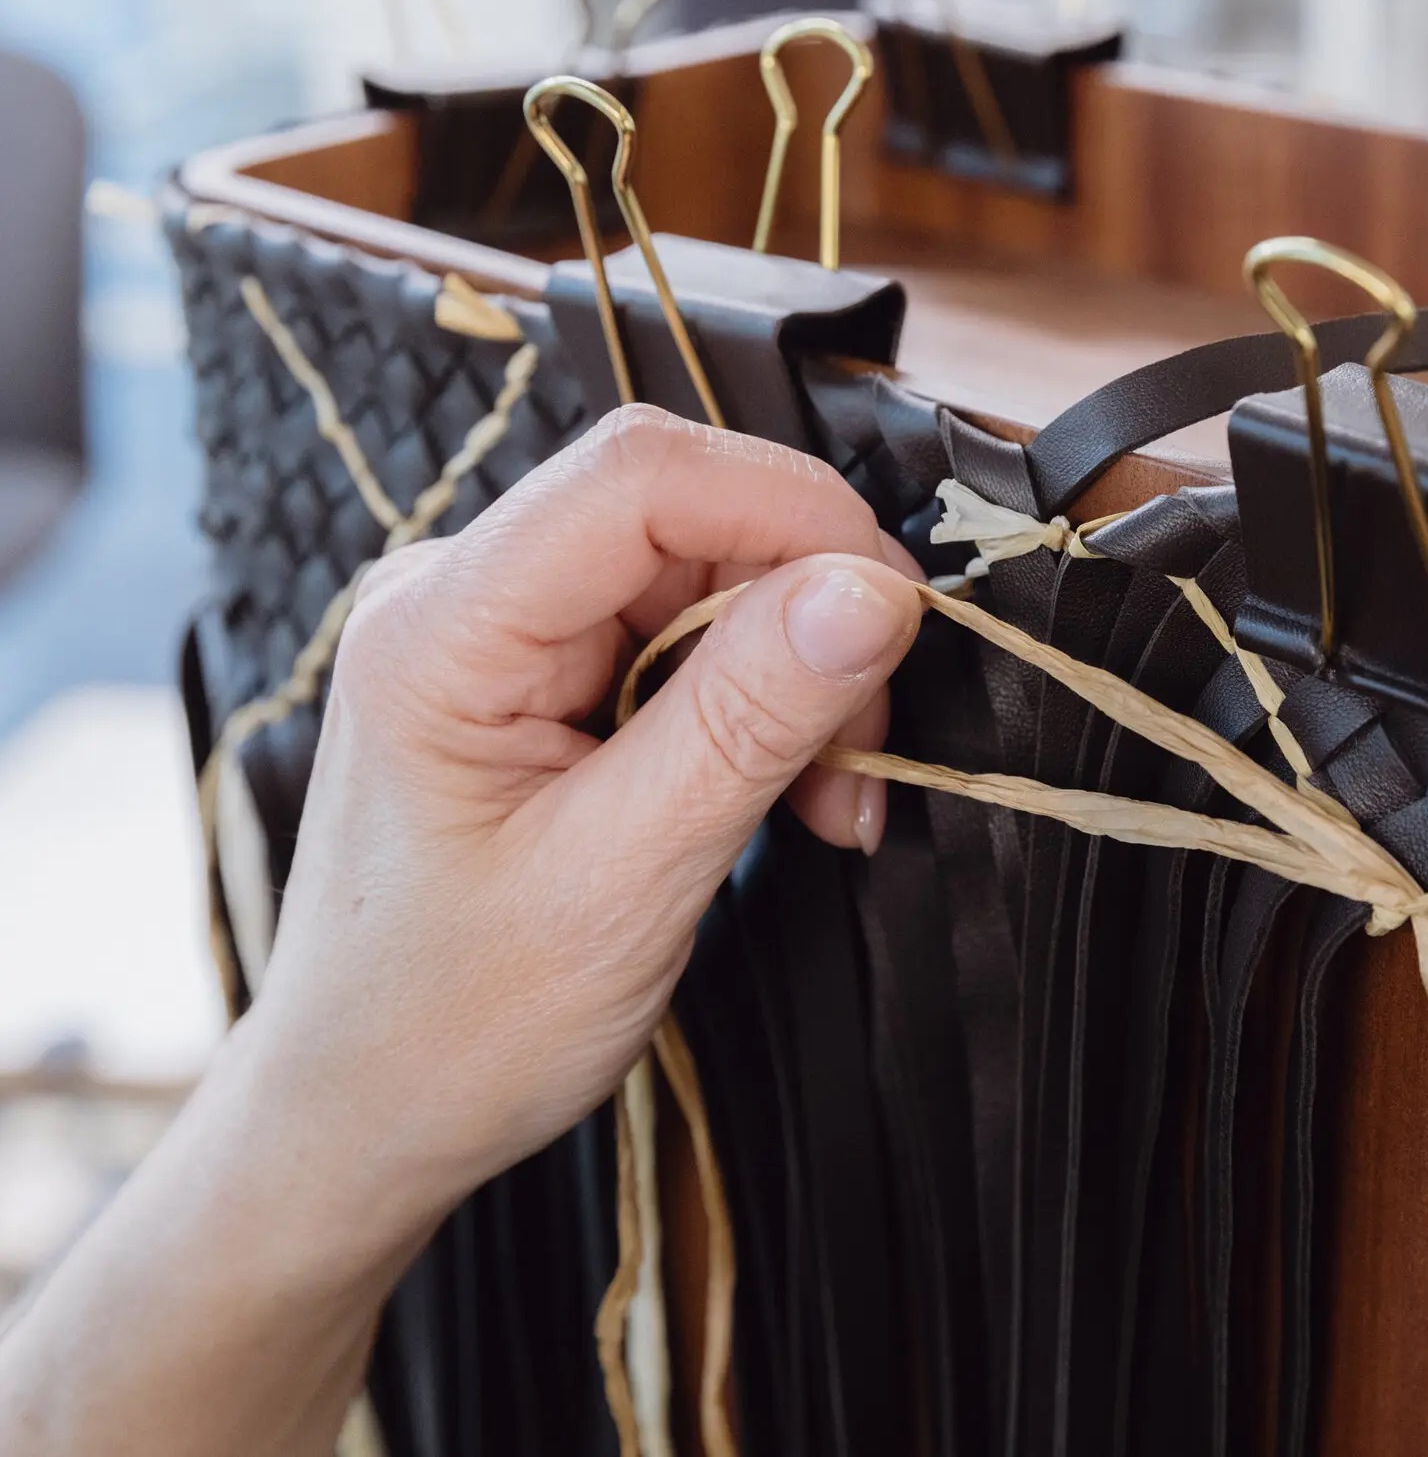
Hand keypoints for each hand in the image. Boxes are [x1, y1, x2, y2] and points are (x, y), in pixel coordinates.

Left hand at [0, 407, 926, 1455]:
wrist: (368, 1112)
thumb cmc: (455, 1025)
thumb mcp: (625, 880)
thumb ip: (749, 720)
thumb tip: (875, 590)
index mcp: (441, 627)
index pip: (638, 478)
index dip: (791, 511)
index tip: (896, 606)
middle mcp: (462, 598)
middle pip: (685, 519)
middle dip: (806, 615)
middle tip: (867, 747)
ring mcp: (500, 634)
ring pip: (706, 580)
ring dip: (798, 678)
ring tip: (835, 799)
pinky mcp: (540, 677)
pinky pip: (687, 642)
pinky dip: (764, 709)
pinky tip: (796, 792)